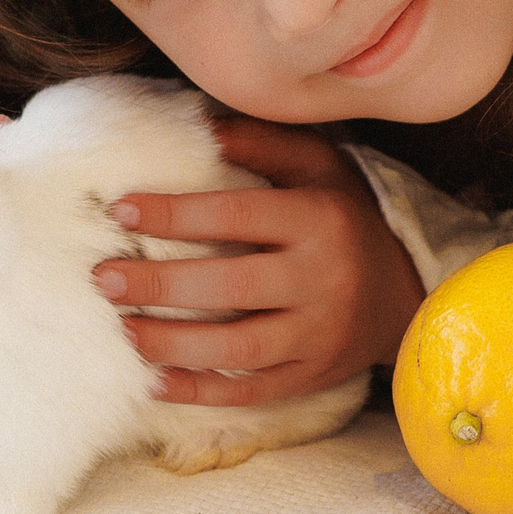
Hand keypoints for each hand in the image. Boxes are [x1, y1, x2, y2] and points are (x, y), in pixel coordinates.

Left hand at [94, 116, 424, 406]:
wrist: (408, 288)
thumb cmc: (346, 215)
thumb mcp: (317, 166)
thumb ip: (261, 143)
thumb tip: (197, 122)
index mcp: (320, 219)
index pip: (237, 216)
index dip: (176, 213)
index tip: (122, 209)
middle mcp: (322, 279)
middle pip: (231, 287)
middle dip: (160, 285)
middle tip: (104, 279)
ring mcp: (319, 334)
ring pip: (238, 350)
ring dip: (173, 344)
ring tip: (123, 331)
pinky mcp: (313, 375)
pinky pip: (251, 391)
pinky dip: (200, 390)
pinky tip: (155, 381)